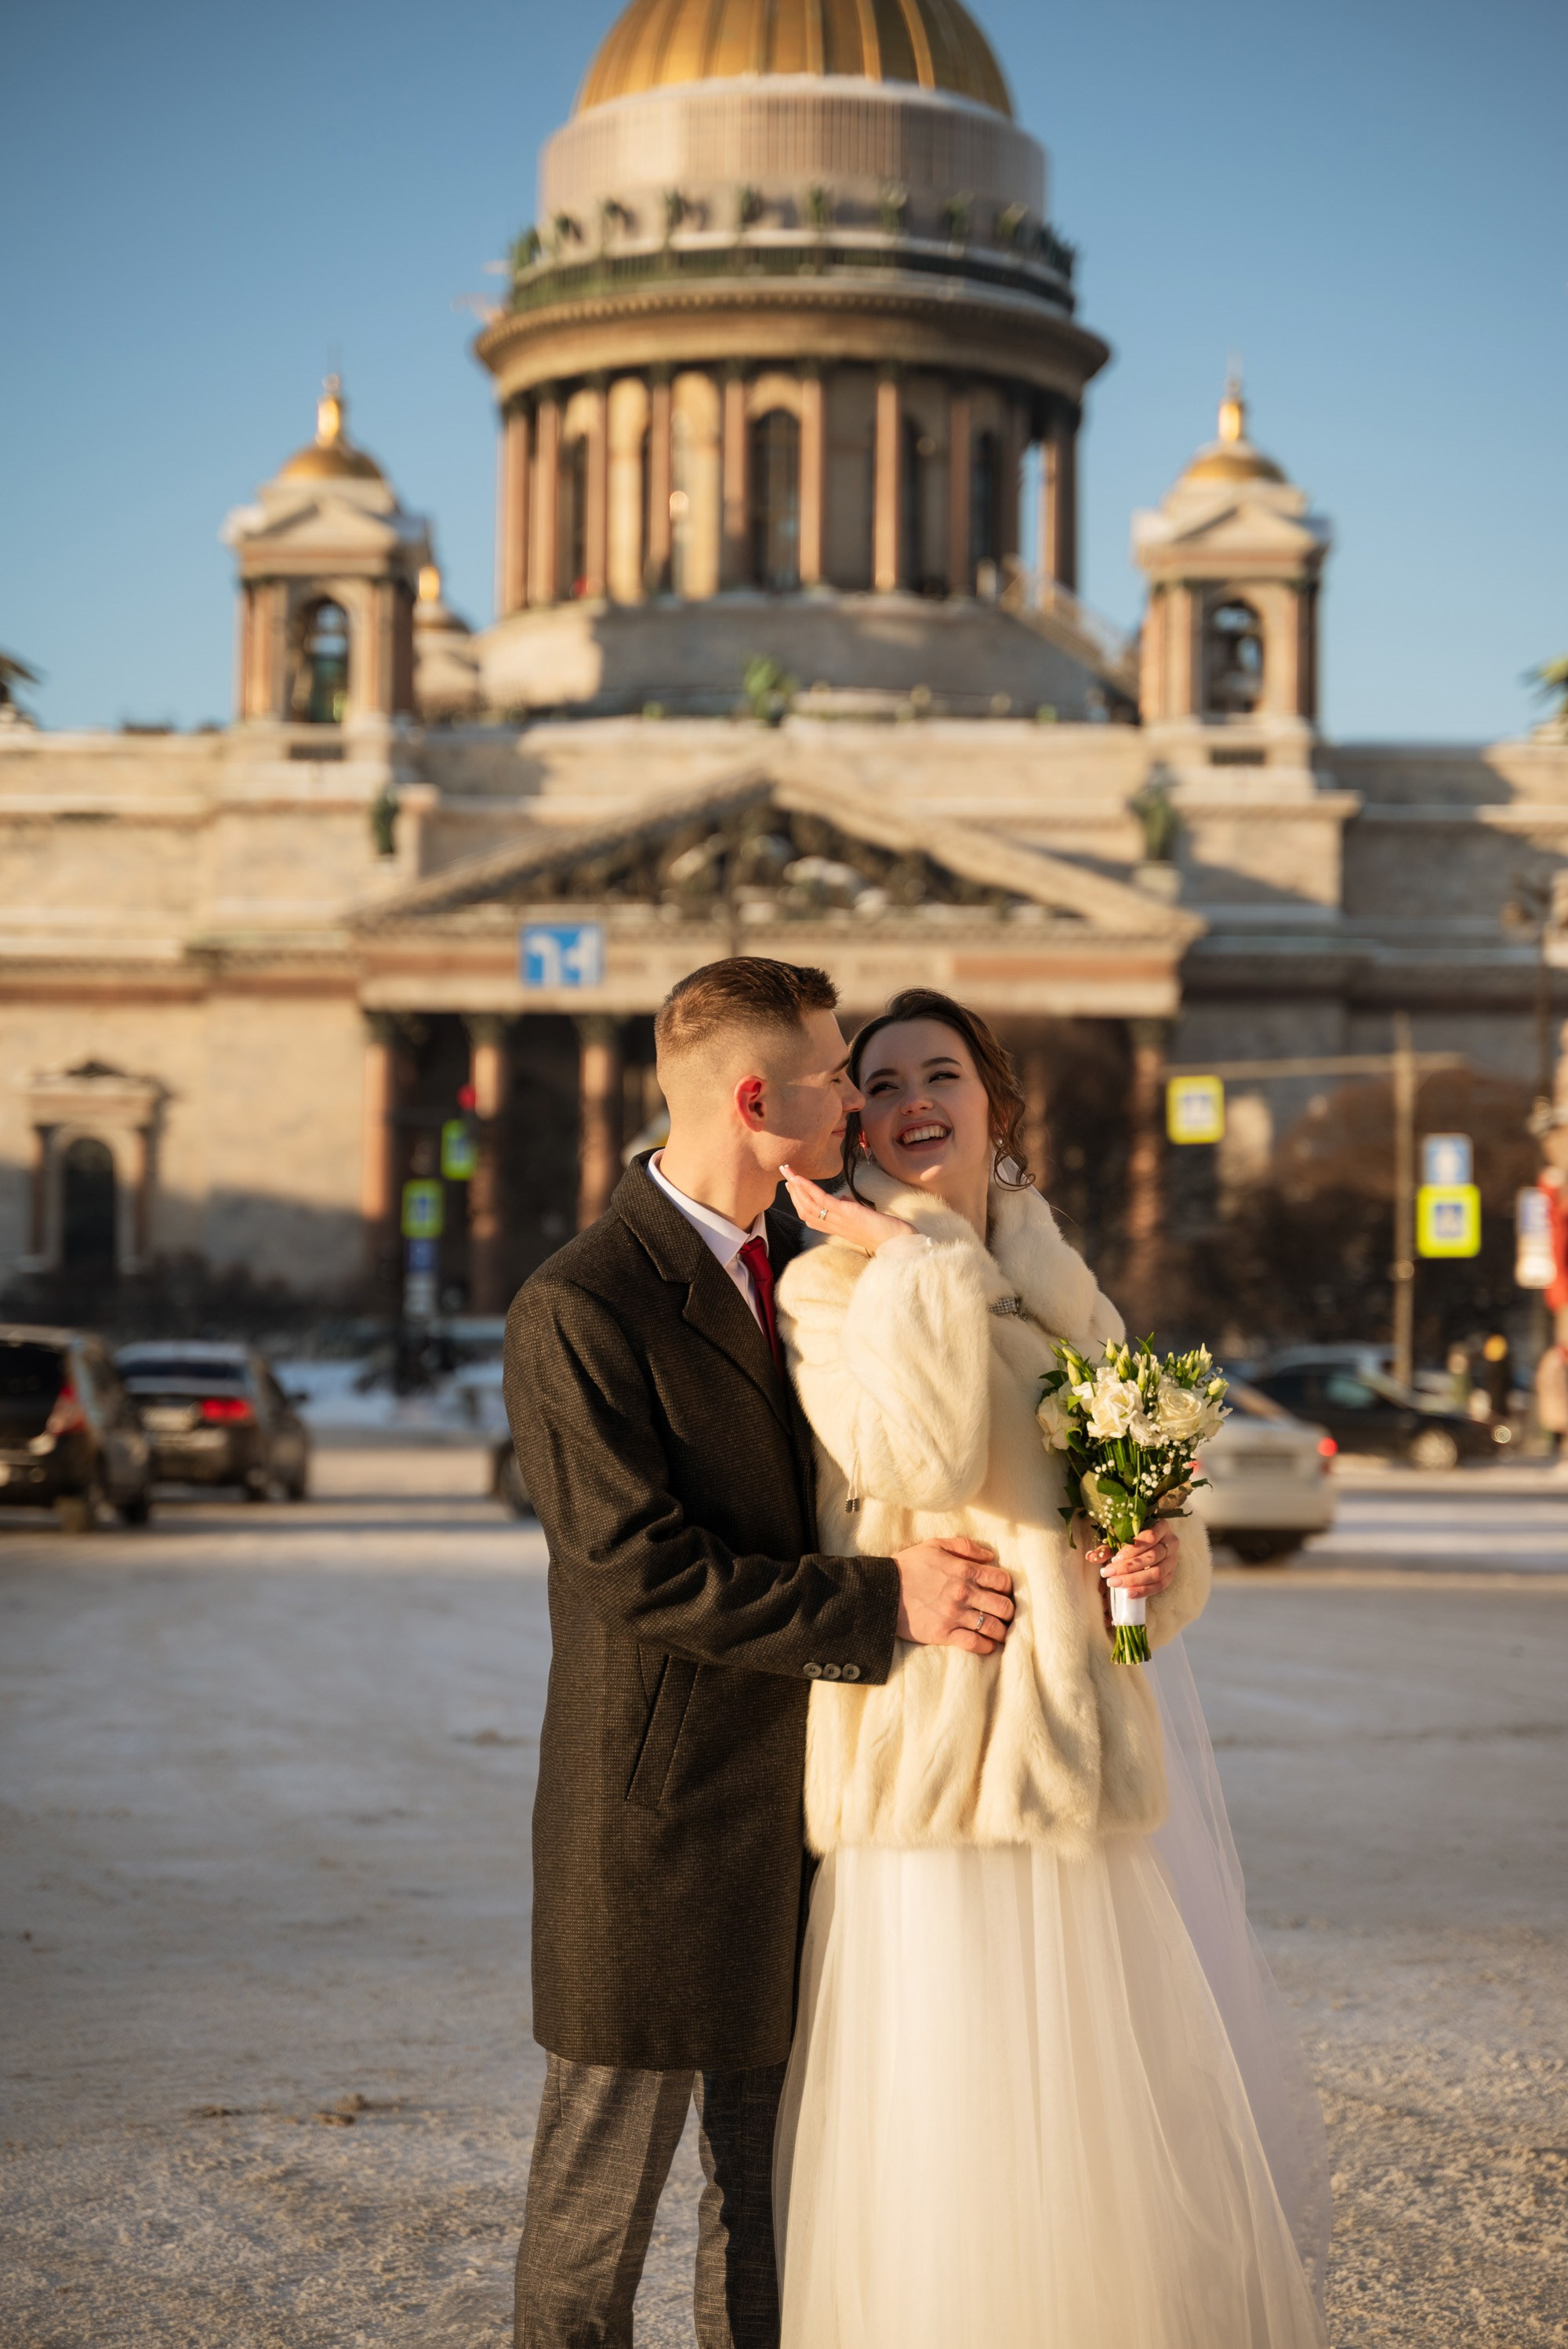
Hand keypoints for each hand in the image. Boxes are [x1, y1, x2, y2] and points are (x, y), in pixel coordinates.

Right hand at [781, 1166, 908, 1254]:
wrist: (900, 1242)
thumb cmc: (886, 1232)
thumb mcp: (863, 1219)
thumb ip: (850, 1209)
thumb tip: (842, 1198)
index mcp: (837, 1228)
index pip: (810, 1217)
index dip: (798, 1202)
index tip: (792, 1186)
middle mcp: (834, 1226)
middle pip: (805, 1210)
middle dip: (793, 1191)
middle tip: (784, 1174)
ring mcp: (839, 1220)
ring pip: (809, 1205)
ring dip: (796, 1187)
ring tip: (787, 1172)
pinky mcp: (847, 1214)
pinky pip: (822, 1201)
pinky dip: (808, 1188)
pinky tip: (799, 1178)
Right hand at [893, 1537, 1012, 1654]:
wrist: (881, 1590)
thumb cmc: (907, 1566)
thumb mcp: (934, 1545)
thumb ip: (964, 1547)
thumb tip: (990, 1555)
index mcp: (964, 1570)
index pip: (1002, 1581)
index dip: (1007, 1587)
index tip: (1002, 1592)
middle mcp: (964, 1593)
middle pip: (1004, 1607)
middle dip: (1009, 1611)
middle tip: (1005, 1614)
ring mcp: (955, 1615)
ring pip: (993, 1627)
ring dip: (1001, 1631)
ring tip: (1000, 1631)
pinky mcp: (944, 1633)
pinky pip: (975, 1644)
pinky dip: (987, 1646)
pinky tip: (987, 1644)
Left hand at [1085, 1521, 1178, 1600]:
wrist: (1148, 1545)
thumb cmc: (1133, 1538)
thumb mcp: (1120, 1538)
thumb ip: (1107, 1547)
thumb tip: (1091, 1557)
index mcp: (1161, 1526)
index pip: (1150, 1537)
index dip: (1132, 1549)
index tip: (1115, 1558)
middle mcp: (1171, 1542)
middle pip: (1152, 1557)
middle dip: (1129, 1567)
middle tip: (1109, 1574)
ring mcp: (1173, 1559)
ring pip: (1157, 1572)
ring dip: (1134, 1580)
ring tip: (1115, 1583)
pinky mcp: (1171, 1574)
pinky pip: (1160, 1585)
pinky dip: (1144, 1591)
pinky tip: (1129, 1594)